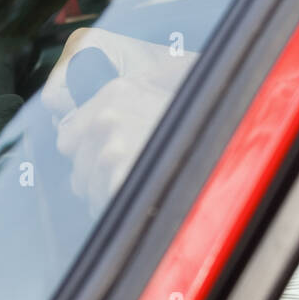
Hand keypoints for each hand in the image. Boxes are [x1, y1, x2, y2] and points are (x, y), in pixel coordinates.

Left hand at [41, 28, 195, 214]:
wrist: (229, 148)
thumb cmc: (202, 124)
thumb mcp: (167, 94)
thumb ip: (132, 97)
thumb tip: (97, 91)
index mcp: (117, 91)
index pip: (69, 131)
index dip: (86, 149)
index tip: (108, 155)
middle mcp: (109, 116)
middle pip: (75, 160)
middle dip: (94, 172)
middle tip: (129, 174)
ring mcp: (112, 149)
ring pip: (83, 186)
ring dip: (104, 192)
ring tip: (139, 187)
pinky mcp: (119, 180)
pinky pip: (100, 204)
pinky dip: (117, 208)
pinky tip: (141, 202)